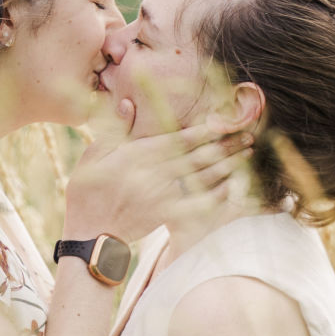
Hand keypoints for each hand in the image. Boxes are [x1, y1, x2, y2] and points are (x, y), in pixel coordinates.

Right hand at [62, 112, 252, 244]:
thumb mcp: (94, 154)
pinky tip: (231, 185)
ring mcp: (161, 195)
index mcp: (137, 154)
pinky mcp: (165, 214)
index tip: (225, 121)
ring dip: (227, 165)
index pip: (179, 138)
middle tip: (248, 135)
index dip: (205, 130)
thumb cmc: (86, 190)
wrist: (87, 232)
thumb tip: (129, 103)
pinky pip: (197, 203)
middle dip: (225, 145)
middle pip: (197, 156)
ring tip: (246, 154)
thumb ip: (116, 129)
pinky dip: (215, 194)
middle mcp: (153, 173)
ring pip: (201, 177)